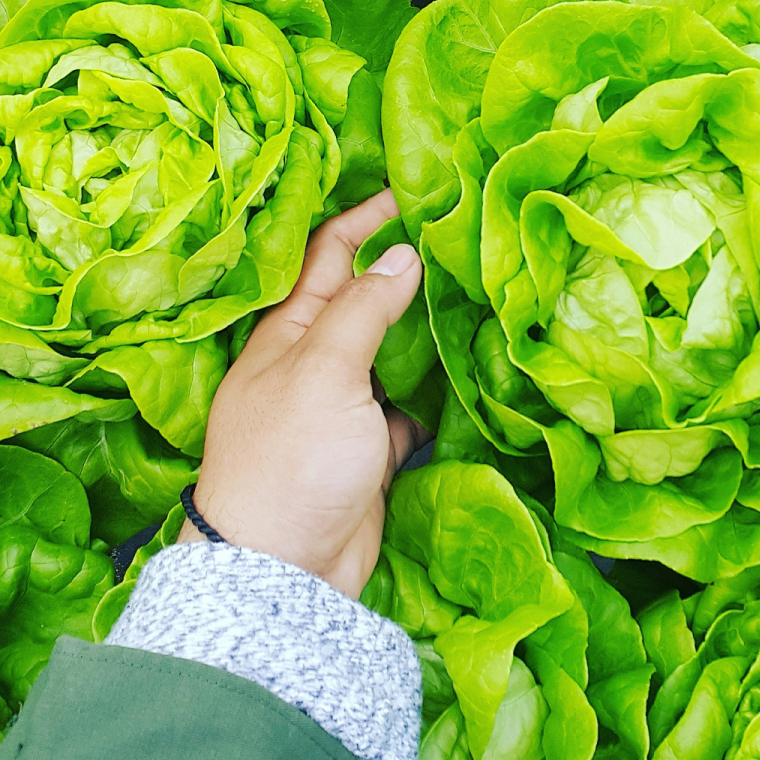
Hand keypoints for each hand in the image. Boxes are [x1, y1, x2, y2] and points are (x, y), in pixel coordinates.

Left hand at [185, 192, 430, 597]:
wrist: (283, 570)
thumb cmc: (290, 460)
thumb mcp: (324, 371)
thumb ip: (364, 310)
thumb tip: (402, 254)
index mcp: (286, 331)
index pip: (327, 253)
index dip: (366, 218)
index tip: (415, 188)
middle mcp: (310, 361)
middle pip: (361, 297)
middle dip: (402, 263)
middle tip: (459, 231)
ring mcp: (339, 407)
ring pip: (389, 350)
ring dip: (425, 323)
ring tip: (476, 288)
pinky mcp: (366, 449)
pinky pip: (406, 404)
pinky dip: (434, 387)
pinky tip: (469, 367)